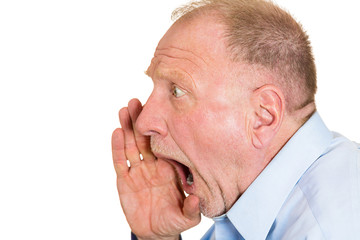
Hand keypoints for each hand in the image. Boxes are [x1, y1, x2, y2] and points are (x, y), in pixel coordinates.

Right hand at [112, 99, 200, 239]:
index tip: (158, 110)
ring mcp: (138, 172)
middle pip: (144, 139)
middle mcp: (152, 166)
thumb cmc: (173, 220)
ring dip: (127, 128)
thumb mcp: (185, 217)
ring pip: (131, 146)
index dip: (159, 128)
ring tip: (124, 110)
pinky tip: (116, 133)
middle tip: (136, 102)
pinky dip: (117, 148)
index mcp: (168, 168)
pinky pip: (120, 162)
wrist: (156, 232)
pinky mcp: (124, 181)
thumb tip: (196, 200)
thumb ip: (190, 208)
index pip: (163, 144)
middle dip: (139, 121)